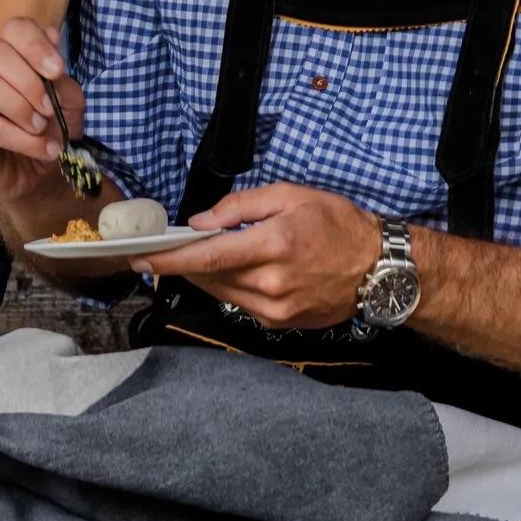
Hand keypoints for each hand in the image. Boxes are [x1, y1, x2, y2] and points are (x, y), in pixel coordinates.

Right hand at [0, 17, 85, 209]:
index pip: (14, 28)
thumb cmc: (51, 131)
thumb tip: (52, 49)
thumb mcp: (70, 105)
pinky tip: (41, 148)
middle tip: (49, 110)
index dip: (35, 45)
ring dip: (20, 107)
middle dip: (29, 81)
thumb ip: (63, 80)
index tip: (57, 71)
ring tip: (40, 128)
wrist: (42, 175)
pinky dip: (20, 138)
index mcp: (12, 55)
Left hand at [138, 183, 381, 328]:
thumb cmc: (339, 225)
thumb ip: (240, 207)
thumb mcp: (291, 196)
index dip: (169, 259)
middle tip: (161, 251)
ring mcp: (276, 308)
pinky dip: (229, 287)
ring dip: (204, 276)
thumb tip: (201, 222)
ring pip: (221, 293)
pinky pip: (240, 304)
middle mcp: (272, 282)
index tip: (141, 258)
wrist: (380, 268)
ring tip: (198, 257)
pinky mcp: (281, 323)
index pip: (208, 256)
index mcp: (274, 244)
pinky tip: (235, 272)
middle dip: (182, 264)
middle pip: (209, 277)